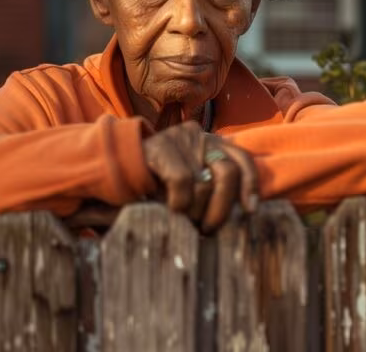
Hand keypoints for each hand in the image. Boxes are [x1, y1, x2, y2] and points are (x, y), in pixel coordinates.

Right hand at [142, 120, 258, 232]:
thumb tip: (244, 212)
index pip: (242, 159)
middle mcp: (200, 136)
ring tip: (187, 221)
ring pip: (205, 183)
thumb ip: (213, 188)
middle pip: (229, 173)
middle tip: (208, 229)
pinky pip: (182, 181)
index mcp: (212, 144)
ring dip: (196, 211)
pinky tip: (171, 209)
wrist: (114, 170)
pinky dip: (180, 203)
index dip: (250, 185)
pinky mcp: (161, 146)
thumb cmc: (158, 186)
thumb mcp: (191, 185)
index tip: (250, 211)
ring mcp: (180, 138)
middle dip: (222, 208)